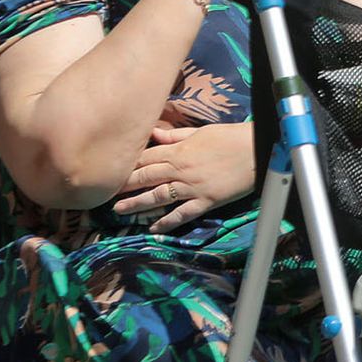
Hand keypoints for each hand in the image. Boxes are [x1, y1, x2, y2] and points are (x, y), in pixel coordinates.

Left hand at [112, 123, 255, 232]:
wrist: (257, 149)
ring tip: (120, 211)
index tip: (109, 170)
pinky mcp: (206, 200)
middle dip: (124, 185)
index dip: (125, 165)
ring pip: (158, 197)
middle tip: (104, 194)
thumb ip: (176, 136)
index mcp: (179, 151)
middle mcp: (181, 170)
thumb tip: (154, 134)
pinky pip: (182, 214)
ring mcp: (192, 187)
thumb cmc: (231, 137)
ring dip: (137, 204)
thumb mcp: (202, 132)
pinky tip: (154, 229)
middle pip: (146, 177)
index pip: (145, 158)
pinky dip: (167, 222)